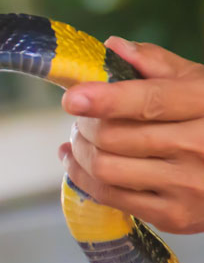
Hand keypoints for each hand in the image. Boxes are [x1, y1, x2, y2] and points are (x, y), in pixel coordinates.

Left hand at [59, 36, 203, 232]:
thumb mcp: (198, 86)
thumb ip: (155, 65)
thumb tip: (113, 46)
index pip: (150, 101)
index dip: (106, 99)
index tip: (71, 98)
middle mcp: (199, 146)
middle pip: (114, 136)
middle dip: (84, 125)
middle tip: (80, 119)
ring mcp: (187, 185)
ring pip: (105, 168)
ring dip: (79, 152)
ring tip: (81, 140)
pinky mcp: (173, 215)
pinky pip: (109, 196)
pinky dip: (82, 177)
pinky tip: (77, 163)